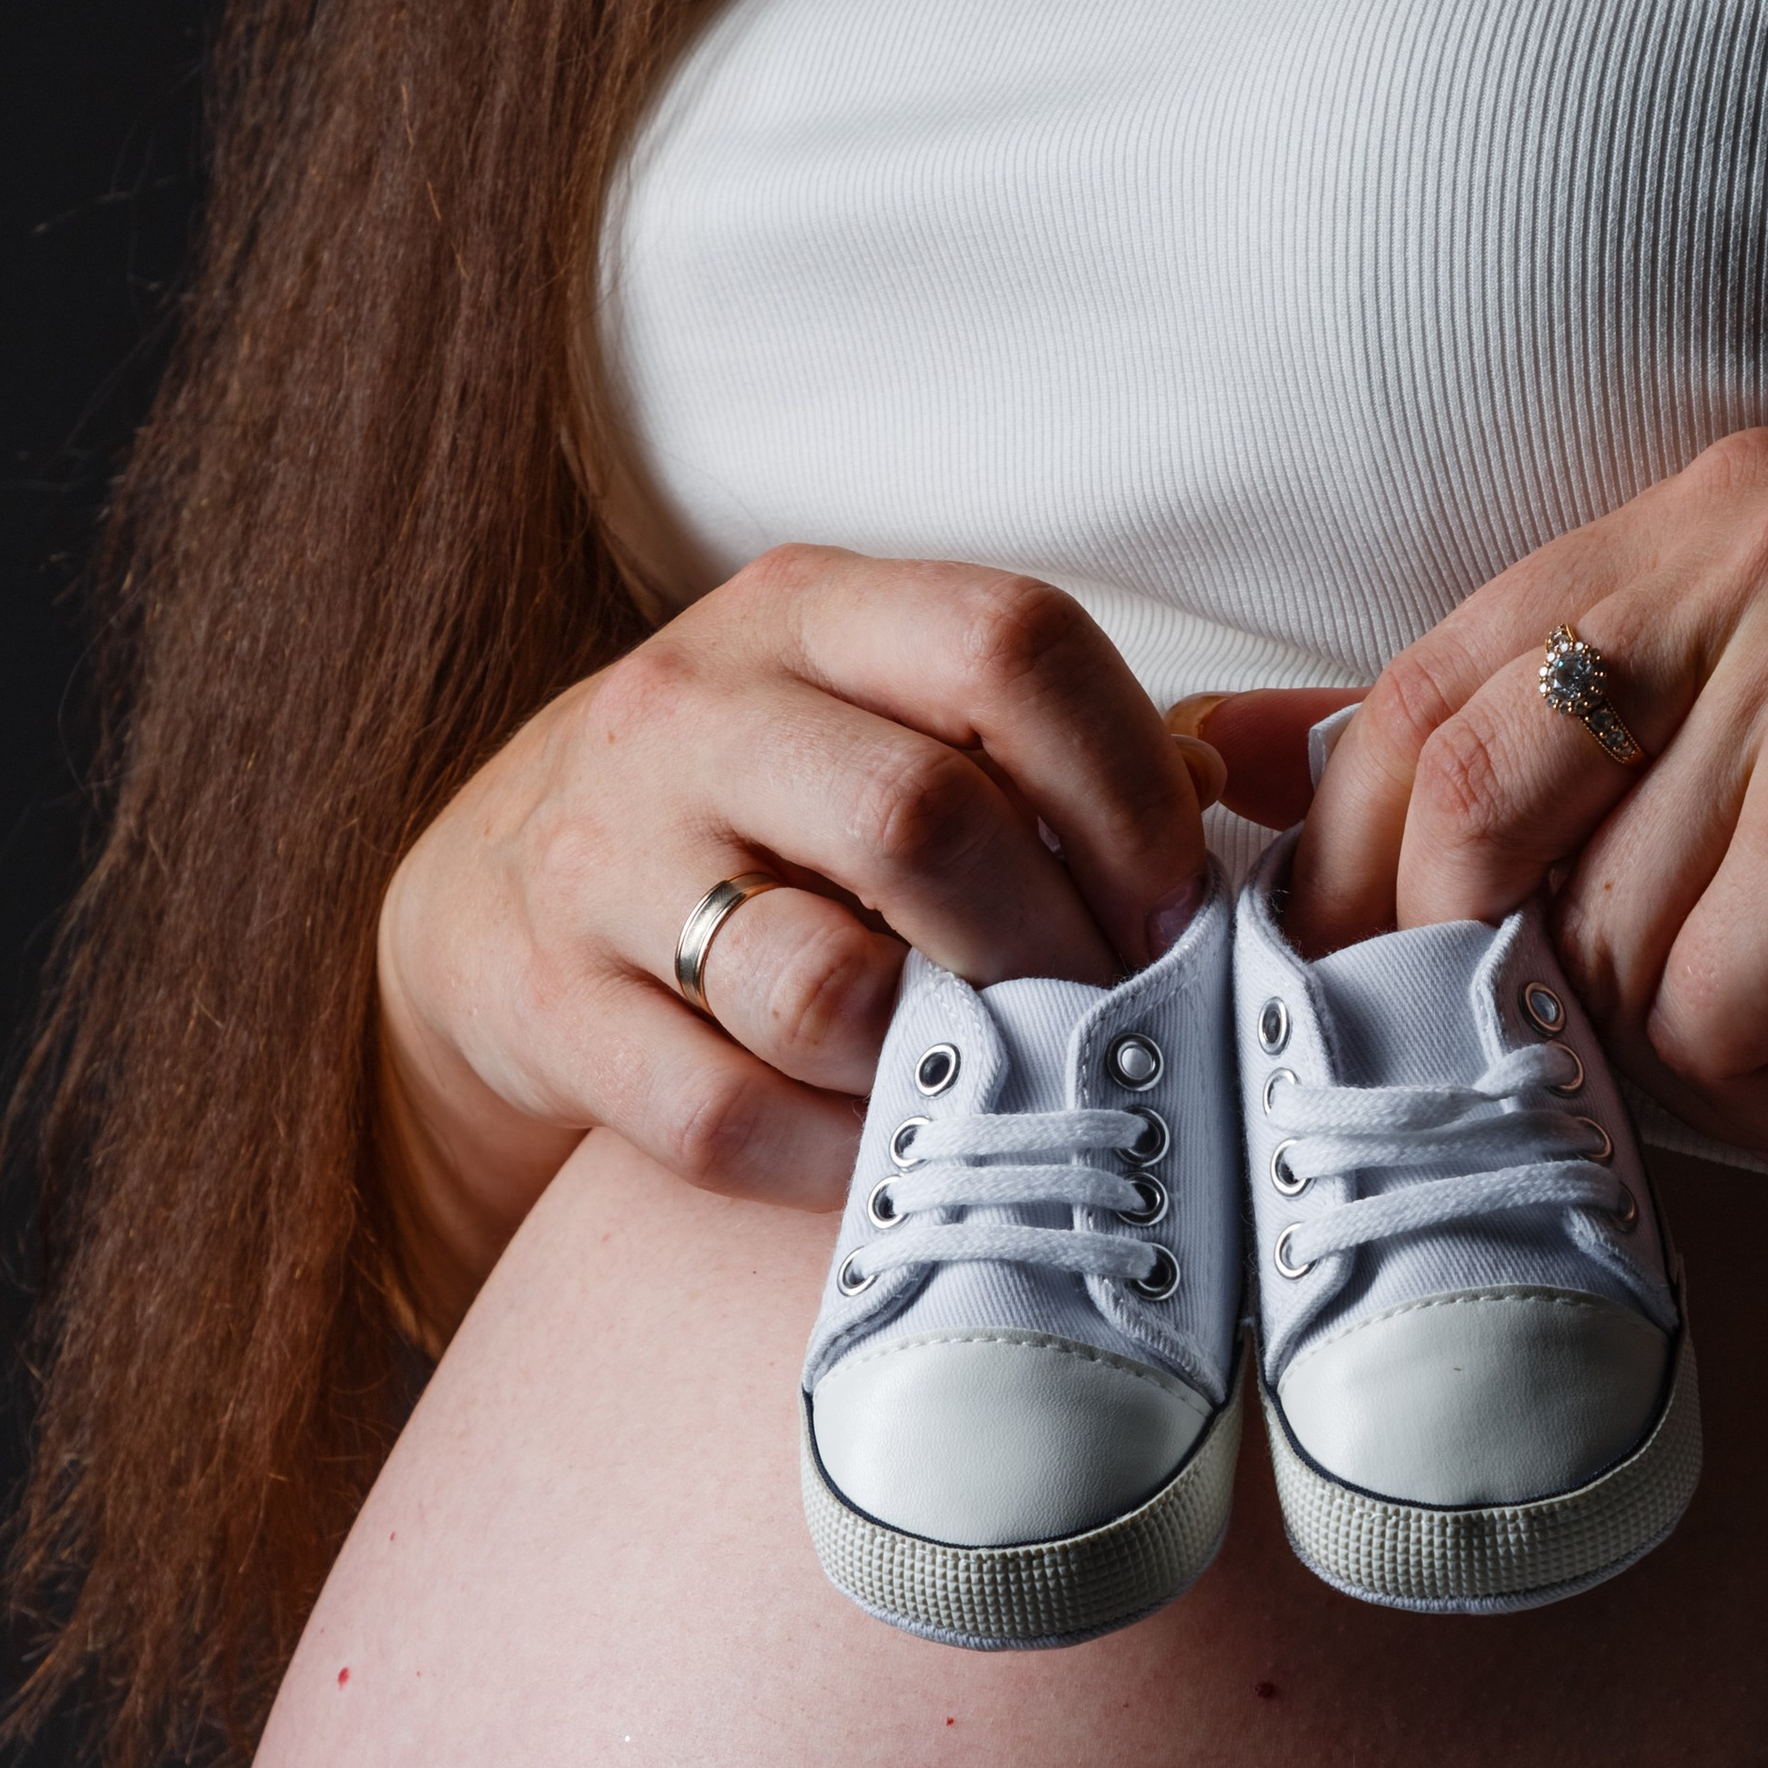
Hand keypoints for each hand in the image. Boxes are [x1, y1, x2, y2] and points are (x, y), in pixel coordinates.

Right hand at [376, 546, 1218, 1340]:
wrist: (500, 890)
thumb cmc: (771, 811)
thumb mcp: (886, 713)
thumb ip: (1067, 738)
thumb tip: (1267, 779)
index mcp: (809, 612)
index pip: (1008, 643)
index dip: (1127, 784)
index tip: (1176, 902)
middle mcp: (691, 710)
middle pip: (920, 818)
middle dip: (1053, 946)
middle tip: (1113, 1021)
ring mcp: (603, 858)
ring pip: (816, 985)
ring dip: (942, 1062)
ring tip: (999, 1083)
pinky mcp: (549, 1006)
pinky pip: (727, 1116)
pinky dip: (837, 1155)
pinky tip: (890, 1147)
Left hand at [1261, 431, 1767, 1253]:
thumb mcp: (1711, 787)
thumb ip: (1486, 756)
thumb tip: (1209, 753)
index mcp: (1720, 513)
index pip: (1429, 675)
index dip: (1354, 855)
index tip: (1341, 968)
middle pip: (1466, 790)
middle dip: (1483, 957)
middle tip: (1577, 1033)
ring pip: (1584, 932)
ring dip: (1670, 1038)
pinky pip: (1691, 1016)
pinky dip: (1766, 1087)